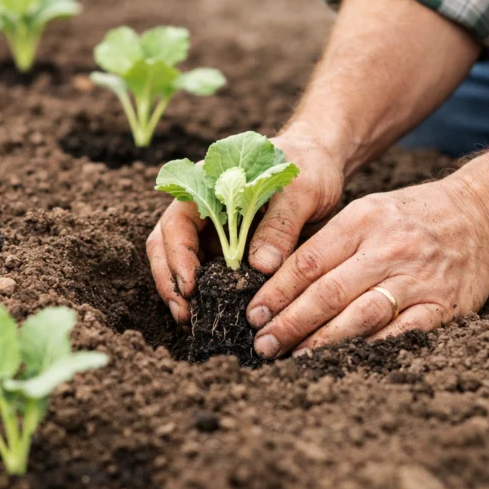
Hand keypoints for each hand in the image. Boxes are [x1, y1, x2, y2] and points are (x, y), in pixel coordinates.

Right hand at [147, 126, 346, 322]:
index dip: (178, 255)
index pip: (176, 223)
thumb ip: (281, 224)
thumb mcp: (301, 191)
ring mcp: (214, 233)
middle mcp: (203, 211)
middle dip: (170, 281)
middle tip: (185, 314)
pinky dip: (206, 296)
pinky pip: (209, 276)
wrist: (321, 167)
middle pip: (167, 246)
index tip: (192, 285)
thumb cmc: (308, 168)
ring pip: (181, 265)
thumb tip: (260, 266)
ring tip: (192, 321)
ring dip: (182, 293)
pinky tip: (215, 315)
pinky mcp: (230, 253)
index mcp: (208, 186)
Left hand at [245, 178, 488, 357]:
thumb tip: (276, 280)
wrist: (480, 216)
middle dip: (291, 322)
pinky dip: (370, 349)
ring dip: (322, 341)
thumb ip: (328, 242)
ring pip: (361, 316)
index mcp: (363, 220)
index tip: (254, 314)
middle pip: (329, 292)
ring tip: (294, 356)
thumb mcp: (366, 211)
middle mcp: (388, 248)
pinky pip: (400, 333)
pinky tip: (344, 361)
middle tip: (264, 343)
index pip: (309, 261)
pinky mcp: (442, 305)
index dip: (277, 292)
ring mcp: (417, 278)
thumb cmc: (410, 217)